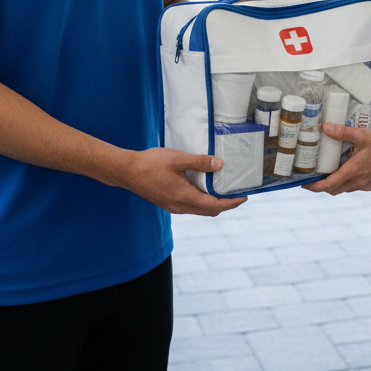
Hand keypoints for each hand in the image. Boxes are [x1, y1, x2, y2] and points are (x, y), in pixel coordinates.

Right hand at [117, 147, 246, 215]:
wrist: (126, 171)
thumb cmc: (150, 164)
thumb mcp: (178, 159)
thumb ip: (200, 162)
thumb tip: (220, 165)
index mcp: (185, 198)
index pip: (215, 206)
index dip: (231, 203)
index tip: (244, 197)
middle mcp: (180, 207)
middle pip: (209, 211)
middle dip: (225, 204)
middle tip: (237, 193)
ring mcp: (173, 206)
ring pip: (200, 210)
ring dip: (213, 202)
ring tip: (224, 189)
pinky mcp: (168, 202)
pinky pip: (190, 206)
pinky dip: (202, 200)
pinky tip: (204, 187)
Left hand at [302, 123, 370, 193]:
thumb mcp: (362, 135)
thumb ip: (342, 132)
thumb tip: (325, 128)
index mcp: (352, 172)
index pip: (328, 185)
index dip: (314, 187)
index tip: (304, 185)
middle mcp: (357, 182)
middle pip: (334, 189)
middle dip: (321, 186)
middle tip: (312, 178)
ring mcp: (365, 185)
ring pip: (344, 189)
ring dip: (334, 184)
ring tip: (327, 173)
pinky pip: (354, 187)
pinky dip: (346, 182)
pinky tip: (346, 171)